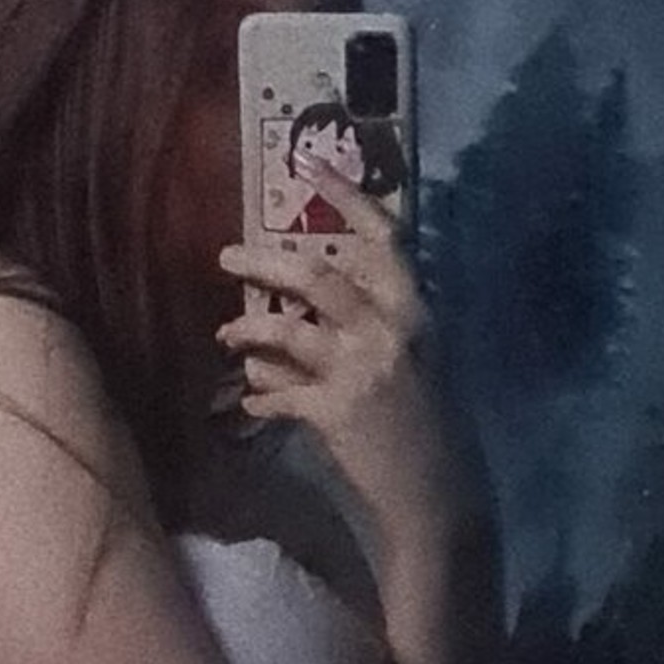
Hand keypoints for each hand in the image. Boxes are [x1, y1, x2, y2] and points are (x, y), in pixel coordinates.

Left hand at [215, 169, 476, 565]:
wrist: (437, 498)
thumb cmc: (425, 430)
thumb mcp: (409, 366)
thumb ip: (363, 332)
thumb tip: (303, 313)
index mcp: (415, 313)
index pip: (383, 240)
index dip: (347, 199)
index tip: (309, 166)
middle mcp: (391, 333)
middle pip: (318, 277)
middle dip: (264, 262)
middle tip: (226, 255)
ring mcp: (363, 371)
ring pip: (288, 330)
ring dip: (249, 327)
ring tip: (227, 334)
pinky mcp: (337, 413)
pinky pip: (280, 393)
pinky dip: (261, 395)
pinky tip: (251, 403)